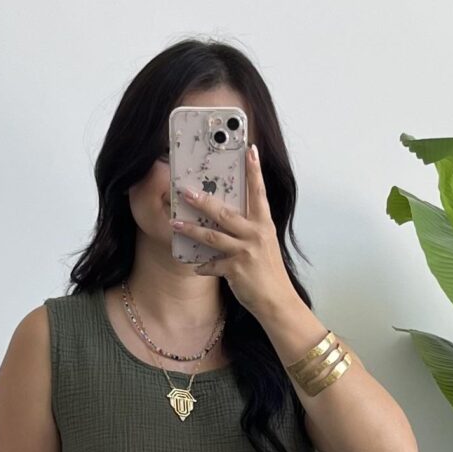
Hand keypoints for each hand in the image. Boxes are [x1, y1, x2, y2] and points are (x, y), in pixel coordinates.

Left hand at [171, 143, 292, 322]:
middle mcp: (256, 234)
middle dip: (203, 201)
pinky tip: (195, 266)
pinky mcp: (236, 270)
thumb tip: (228, 216)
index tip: (250, 150)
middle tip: (185, 191)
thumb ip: (249, 229)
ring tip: (174, 223)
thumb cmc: (269, 272)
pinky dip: (202, 265)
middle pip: (225, 213)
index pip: (259, 192)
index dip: (254, 171)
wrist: (278, 301)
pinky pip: (212, 265)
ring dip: (191, 230)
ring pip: (212, 236)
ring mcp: (246, 252)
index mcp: (264, 224)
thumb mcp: (265, 245)